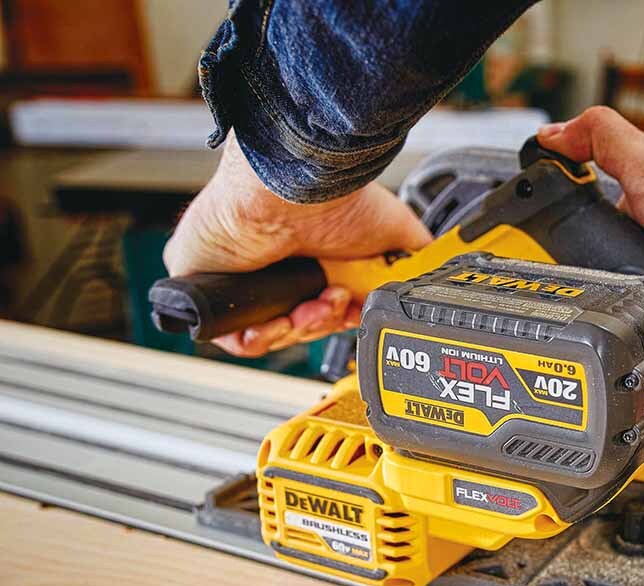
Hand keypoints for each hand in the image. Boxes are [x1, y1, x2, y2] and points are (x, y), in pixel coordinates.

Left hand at [162, 132, 431, 356]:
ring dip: (299, 330)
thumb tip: (434, 280)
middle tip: (337, 306)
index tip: (355, 316)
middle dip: (322, 326)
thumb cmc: (336, 197)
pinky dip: (260, 338)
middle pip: (299, 327)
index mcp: (314, 258)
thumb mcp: (395, 235)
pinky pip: (232, 337)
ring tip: (314, 305)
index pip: (325, 310)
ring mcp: (242, 281)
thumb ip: (412, 262)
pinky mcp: (209, 290)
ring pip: (270, 335)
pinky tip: (281, 319)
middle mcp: (277, 268)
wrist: (293, 188)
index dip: (341, 321)